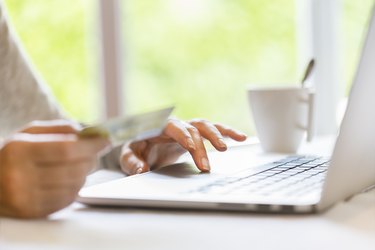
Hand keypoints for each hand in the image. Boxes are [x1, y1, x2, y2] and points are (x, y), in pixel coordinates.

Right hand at [0, 120, 108, 217]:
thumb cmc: (13, 154)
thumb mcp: (29, 133)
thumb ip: (60, 129)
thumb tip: (91, 133)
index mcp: (20, 150)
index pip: (67, 149)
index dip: (91, 146)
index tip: (105, 141)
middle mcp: (20, 176)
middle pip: (74, 170)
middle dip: (91, 160)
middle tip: (94, 154)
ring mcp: (25, 198)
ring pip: (74, 186)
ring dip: (84, 174)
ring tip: (79, 166)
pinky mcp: (31, 212)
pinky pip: (66, 200)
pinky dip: (74, 188)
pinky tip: (68, 180)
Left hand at [120, 119, 246, 174]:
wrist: (143, 144)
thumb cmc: (136, 148)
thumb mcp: (128, 155)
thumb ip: (132, 161)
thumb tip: (141, 169)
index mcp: (159, 126)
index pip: (174, 126)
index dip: (183, 135)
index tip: (191, 146)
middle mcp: (176, 125)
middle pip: (193, 129)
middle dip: (201, 147)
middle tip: (205, 167)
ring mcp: (187, 128)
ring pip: (206, 126)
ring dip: (219, 135)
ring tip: (231, 145)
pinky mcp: (195, 134)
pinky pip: (213, 130)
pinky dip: (227, 132)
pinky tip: (241, 138)